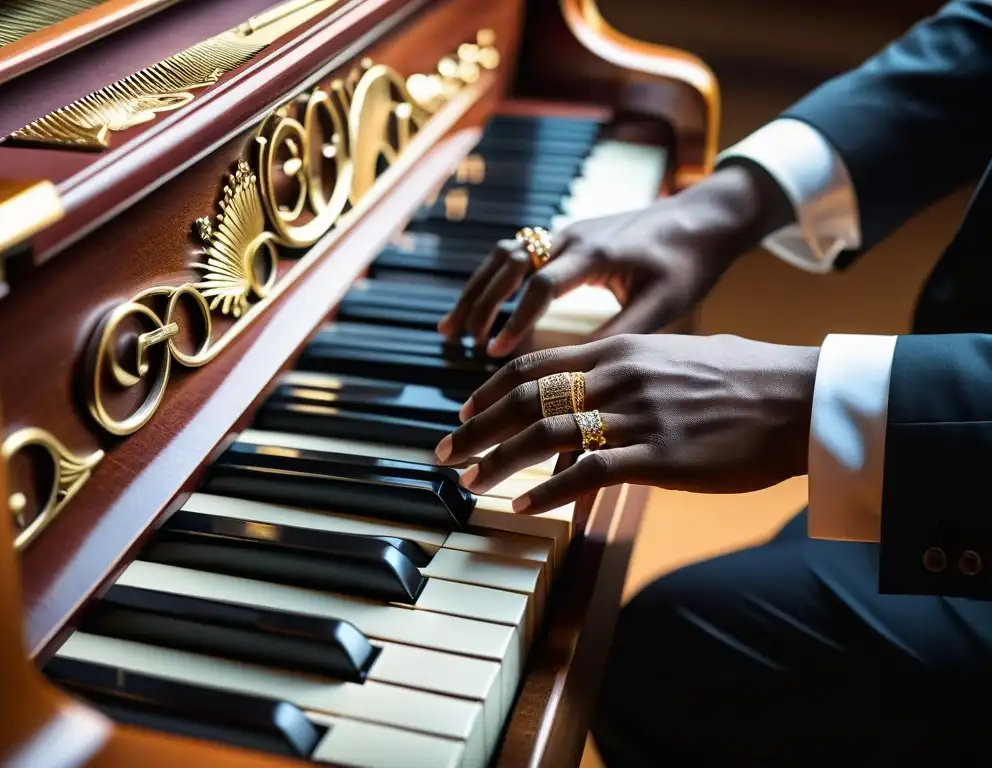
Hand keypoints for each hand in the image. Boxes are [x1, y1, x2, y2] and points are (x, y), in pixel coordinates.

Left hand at [433, 334, 818, 514]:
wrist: (800, 396)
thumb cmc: (745, 376)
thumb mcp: (678, 354)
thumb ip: (630, 367)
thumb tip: (598, 382)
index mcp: (621, 348)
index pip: (535, 364)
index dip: (490, 390)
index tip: (464, 411)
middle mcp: (619, 376)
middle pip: (526, 400)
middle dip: (478, 428)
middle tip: (445, 451)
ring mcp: (638, 416)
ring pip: (547, 435)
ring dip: (499, 460)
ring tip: (470, 481)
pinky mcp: (661, 457)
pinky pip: (590, 472)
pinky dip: (550, 490)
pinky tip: (525, 506)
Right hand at [437, 164, 793, 355]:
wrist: (703, 218)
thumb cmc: (688, 264)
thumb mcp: (662, 305)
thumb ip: (619, 334)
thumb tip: (577, 373)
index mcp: (597, 253)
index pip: (542, 284)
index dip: (517, 319)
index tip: (496, 353)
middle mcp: (573, 235)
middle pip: (509, 262)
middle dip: (481, 303)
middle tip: (462, 342)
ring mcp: (566, 232)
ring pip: (504, 254)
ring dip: (476, 290)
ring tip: (451, 330)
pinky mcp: (566, 236)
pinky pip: (515, 253)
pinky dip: (490, 281)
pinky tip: (476, 309)